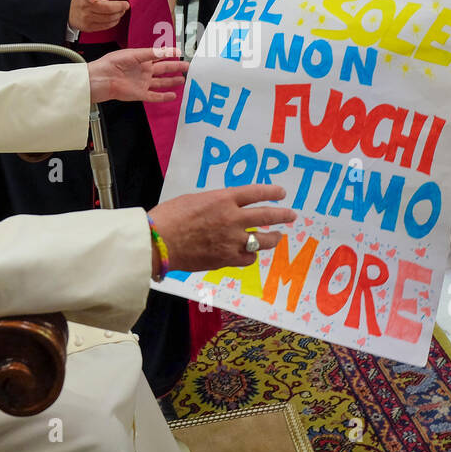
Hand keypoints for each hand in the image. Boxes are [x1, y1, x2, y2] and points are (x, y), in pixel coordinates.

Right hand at [68, 0, 128, 32]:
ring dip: (118, 15)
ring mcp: (87, 20)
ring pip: (109, 20)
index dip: (111, 4)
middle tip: (125, 5)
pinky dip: (114, 22)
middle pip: (108, 12)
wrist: (68, 11)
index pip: (99, 3)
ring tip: (121, 11)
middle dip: (120, 9)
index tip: (123, 3)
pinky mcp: (89, 28)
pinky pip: (106, 26)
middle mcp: (86, 10)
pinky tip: (115, 17)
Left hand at [88, 47, 187, 103]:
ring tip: (183, 79)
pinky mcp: (139, 94)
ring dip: (172, 81)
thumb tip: (166, 52)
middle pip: (163, 69)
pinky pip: (154, 96)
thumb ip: (150, 54)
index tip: (180, 53)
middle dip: (175, 68)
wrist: (100, 79)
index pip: (159, 55)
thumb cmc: (110, 64)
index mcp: (140, 59)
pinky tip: (173, 95)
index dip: (169, 54)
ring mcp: (142, 83)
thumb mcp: (132, 55)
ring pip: (161, 82)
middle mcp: (143, 71)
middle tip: (187, 66)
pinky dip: (164, 96)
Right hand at [147, 184, 297, 273]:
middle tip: (291, 215)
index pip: (255, 193)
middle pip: (267, 215)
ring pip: (263, 240)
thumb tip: (225, 209)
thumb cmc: (170, 217)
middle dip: (283, 215)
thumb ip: (215, 204)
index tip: (281, 193)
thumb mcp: (195, 200)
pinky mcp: (227, 258)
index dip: (271, 192)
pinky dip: (250, 255)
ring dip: (273, 238)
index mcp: (223, 199)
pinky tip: (249, 254)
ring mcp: (232, 240)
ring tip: (277, 237)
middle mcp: (233, 218)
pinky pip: (248, 258)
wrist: (159, 242)